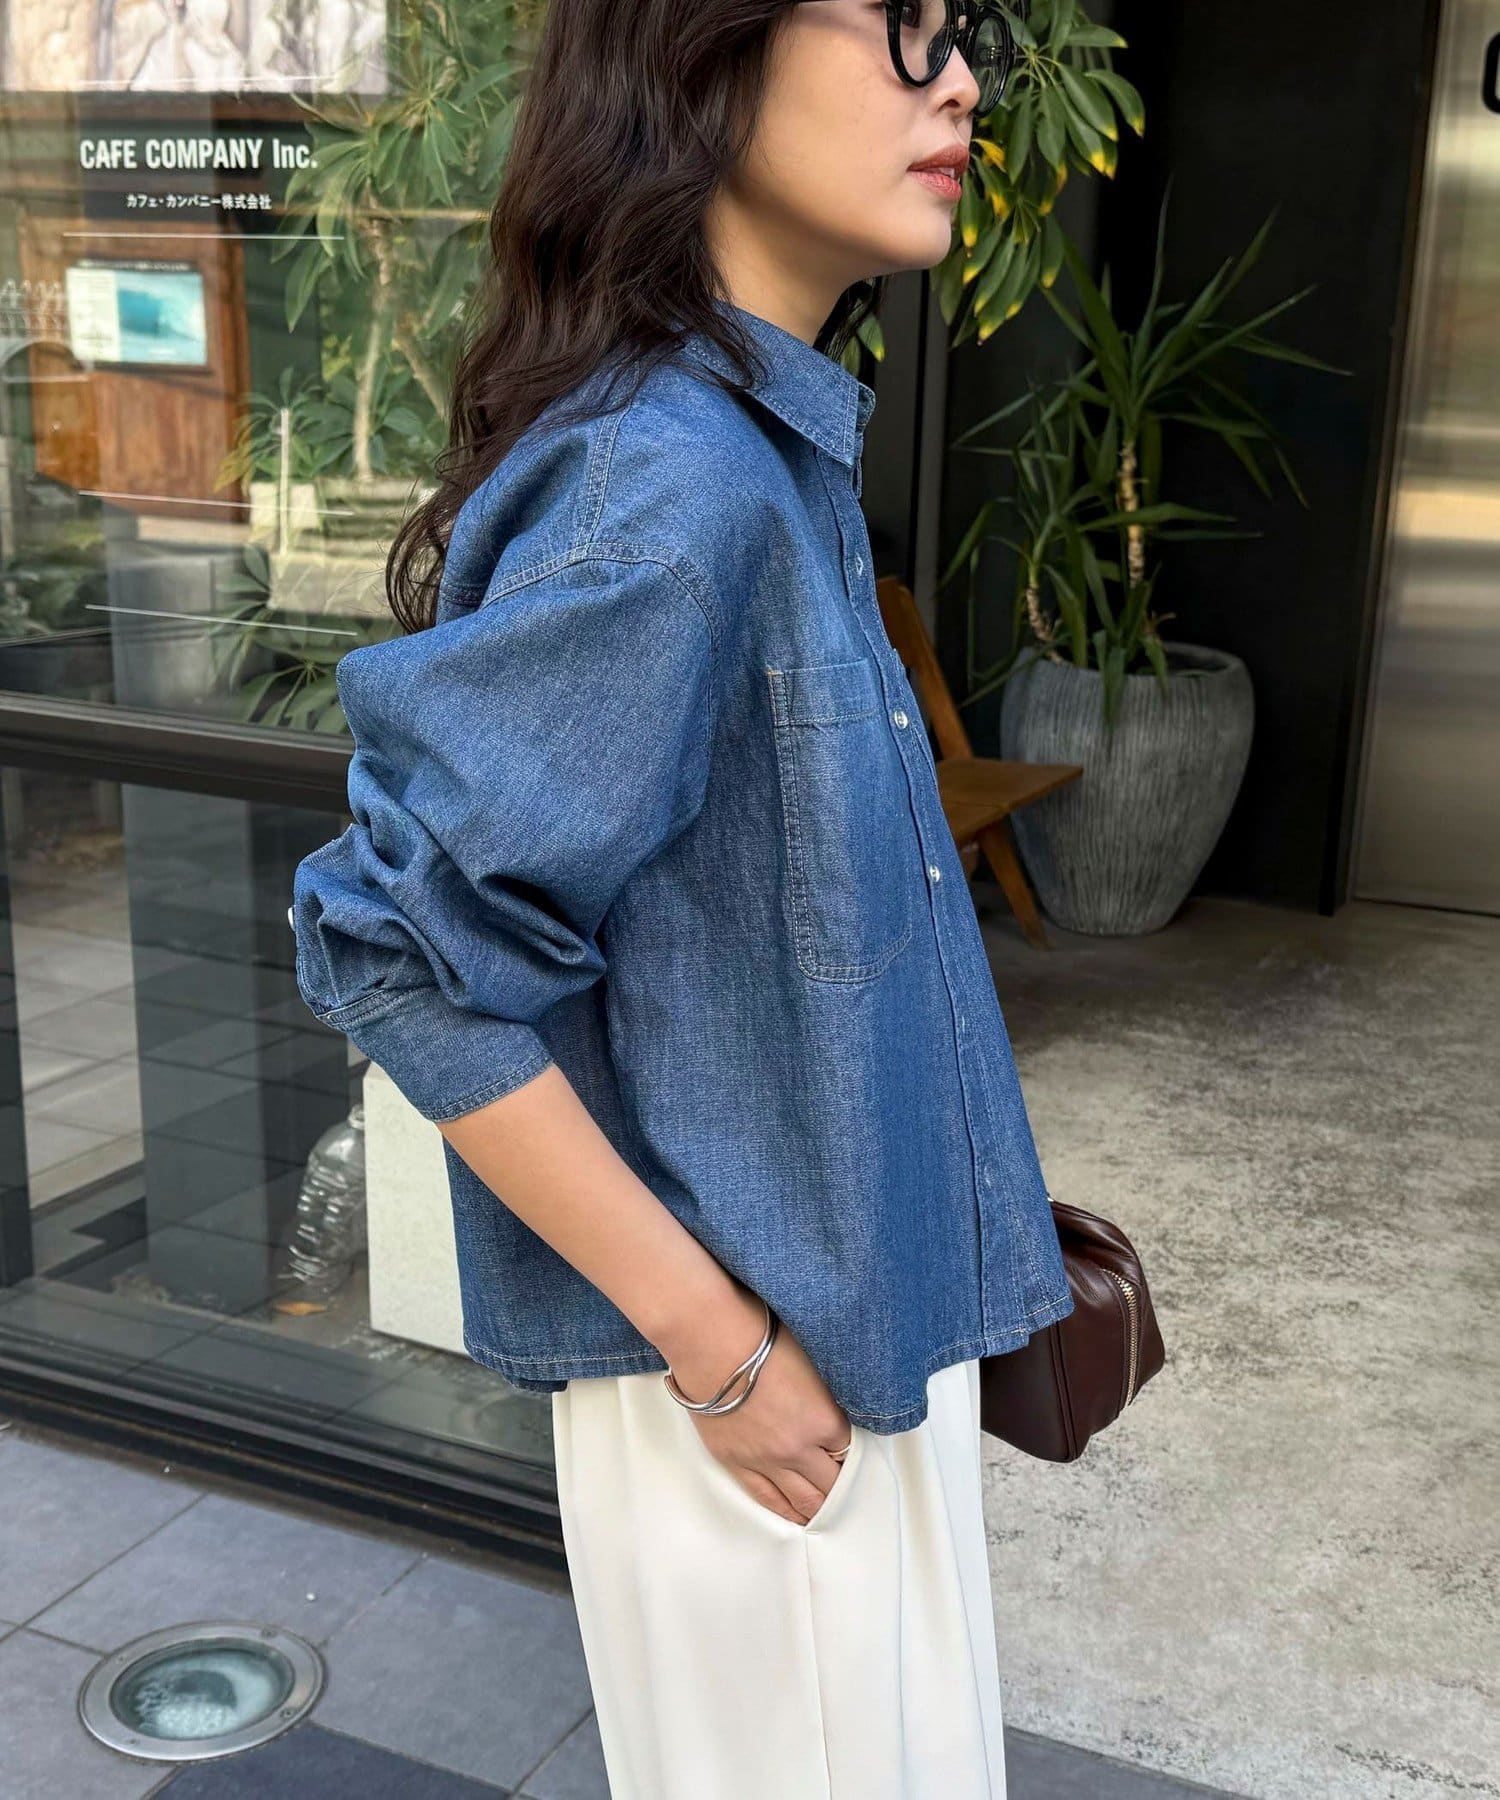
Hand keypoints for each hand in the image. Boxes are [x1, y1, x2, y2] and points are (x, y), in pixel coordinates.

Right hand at [664, 1291, 852, 1525]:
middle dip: (841, 1488)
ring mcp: (766, 1460)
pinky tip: (796, 1516)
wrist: (710, 1341)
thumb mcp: (810, 1358)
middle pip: (831, 1483)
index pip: (849, 1449)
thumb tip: (832, 1405)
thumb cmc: (759, 1337)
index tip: (851, 1453)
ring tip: (827, 1515)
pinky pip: (766, 1498)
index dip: (852, 1451)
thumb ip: (825, 1391)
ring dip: (818, 1509)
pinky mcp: (736, 1462)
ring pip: (802, 1499)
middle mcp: (799, 1447)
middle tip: (846, 1493)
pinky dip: (785, 1511)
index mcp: (824, 1419)